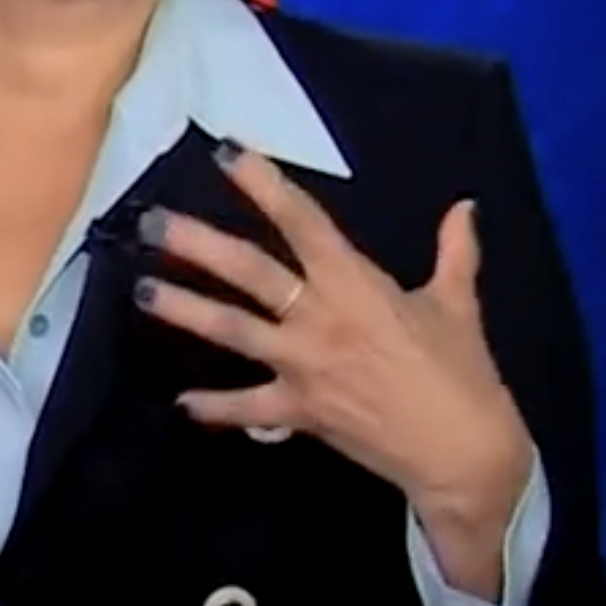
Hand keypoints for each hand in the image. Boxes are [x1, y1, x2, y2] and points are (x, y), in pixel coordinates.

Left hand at [132, 143, 534, 539]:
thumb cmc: (462, 374)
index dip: (265, 185)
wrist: (464, 451)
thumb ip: (455, 253)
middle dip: (197, 244)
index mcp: (357, 284)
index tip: (228, 155)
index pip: (304, 222)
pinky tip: (180, 402)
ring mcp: (303, 365)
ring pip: (232, 330)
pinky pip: (246, 407)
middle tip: (150, 222)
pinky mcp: (299, 410)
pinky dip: (213, 407)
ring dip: (184, 310)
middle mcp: (320, 318)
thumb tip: (464, 207)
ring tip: (140, 291)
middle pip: (250, 271)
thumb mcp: (458, 306)